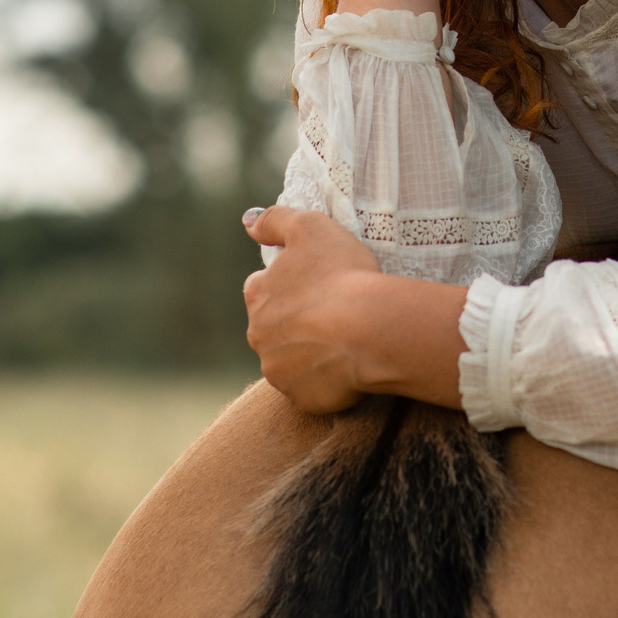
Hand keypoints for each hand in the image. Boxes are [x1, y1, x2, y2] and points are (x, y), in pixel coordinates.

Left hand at [242, 205, 385, 413]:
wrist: (370, 329)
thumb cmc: (342, 274)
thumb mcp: (310, 227)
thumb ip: (275, 220)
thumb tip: (248, 221)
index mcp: (258, 294)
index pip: (263, 288)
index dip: (291, 285)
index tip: (318, 285)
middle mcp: (258, 335)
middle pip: (274, 327)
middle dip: (297, 321)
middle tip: (334, 312)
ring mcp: (278, 370)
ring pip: (291, 359)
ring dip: (310, 351)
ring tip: (345, 340)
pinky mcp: (301, 398)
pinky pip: (311, 388)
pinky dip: (325, 379)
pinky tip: (349, 365)